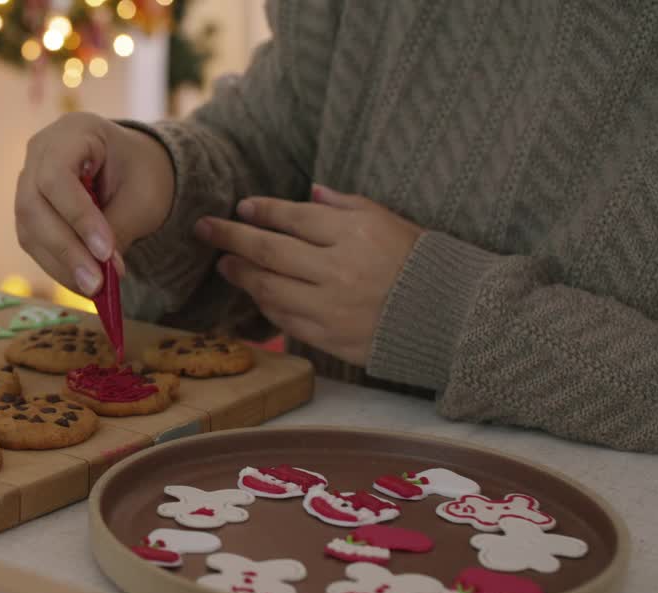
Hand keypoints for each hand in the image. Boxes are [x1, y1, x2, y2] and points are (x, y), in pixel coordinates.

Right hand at [16, 112, 174, 295]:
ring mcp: (28, 181)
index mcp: (72, 132)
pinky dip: (58, 266)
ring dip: (61, 264)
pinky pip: (34, 242)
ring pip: (29, 229)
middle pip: (33, 206)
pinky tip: (84, 283)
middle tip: (97, 284)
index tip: (105, 251)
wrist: (135, 168)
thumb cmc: (143, 174)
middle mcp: (40, 152)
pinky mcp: (30, 210)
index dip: (77, 217)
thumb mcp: (143, 198)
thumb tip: (97, 275)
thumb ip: (117, 230)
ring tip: (95, 289)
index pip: (56, 176)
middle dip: (66, 249)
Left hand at [195, 185, 422, 365]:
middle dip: (231, 238)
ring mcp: (331, 306)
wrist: (453, 318)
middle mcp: (339, 269)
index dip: (263, 211)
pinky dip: (266, 304)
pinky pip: (285, 319)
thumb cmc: (423, 263)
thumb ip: (345, 206)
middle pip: (270, 251)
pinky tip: (256, 293)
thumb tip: (308, 191)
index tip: (242, 206)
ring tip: (225, 263)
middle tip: (204, 228)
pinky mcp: (329, 337)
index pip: (294, 218)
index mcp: (355, 234)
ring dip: (242, 274)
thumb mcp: (391, 221)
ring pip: (270, 288)